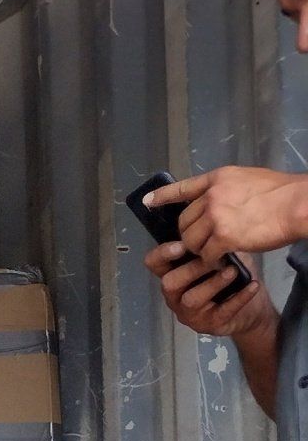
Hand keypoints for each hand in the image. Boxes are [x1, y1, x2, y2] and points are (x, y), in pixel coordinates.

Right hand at [145, 240, 279, 343]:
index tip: (182, 245)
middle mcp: (176, 296)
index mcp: (174, 274)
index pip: (154, 263)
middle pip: (169, 283)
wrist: (253, 309)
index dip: (162, 254)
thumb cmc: (233, 278)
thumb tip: (217, 227)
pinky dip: (239, 297)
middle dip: (192, 269)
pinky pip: (221, 312)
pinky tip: (253, 285)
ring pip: (191, 299)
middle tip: (214, 259)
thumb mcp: (223, 255)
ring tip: (233, 271)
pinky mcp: (209, 325)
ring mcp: (190, 314)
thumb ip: (214, 244)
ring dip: (213, 283)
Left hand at [147, 166, 307, 257]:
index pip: (182, 188)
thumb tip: (216, 203)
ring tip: (217, 252)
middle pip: (184, 222)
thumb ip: (227, 190)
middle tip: (205, 243)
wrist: (297, 204)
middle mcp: (211, 196)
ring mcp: (215, 216)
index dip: (163, 196)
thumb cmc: (281, 194)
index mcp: (217, 179)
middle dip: (191, 235)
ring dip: (201, 251)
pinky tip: (224, 260)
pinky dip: (213, 261)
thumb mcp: (248, 180)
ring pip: (191, 241)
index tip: (147, 201)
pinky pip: (206, 255)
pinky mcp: (223, 236)